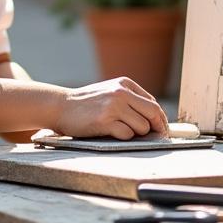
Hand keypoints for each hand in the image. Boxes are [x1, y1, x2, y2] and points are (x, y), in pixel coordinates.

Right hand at [54, 77, 168, 139]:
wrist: (60, 106)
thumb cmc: (87, 103)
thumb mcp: (110, 92)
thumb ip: (130, 100)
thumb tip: (154, 118)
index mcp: (125, 84)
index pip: (153, 103)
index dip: (160, 119)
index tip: (161, 130)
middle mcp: (121, 93)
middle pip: (153, 113)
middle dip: (157, 128)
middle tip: (157, 138)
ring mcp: (113, 106)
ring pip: (142, 126)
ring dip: (137, 134)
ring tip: (122, 132)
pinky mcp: (104, 121)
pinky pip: (126, 134)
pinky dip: (124, 138)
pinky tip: (112, 134)